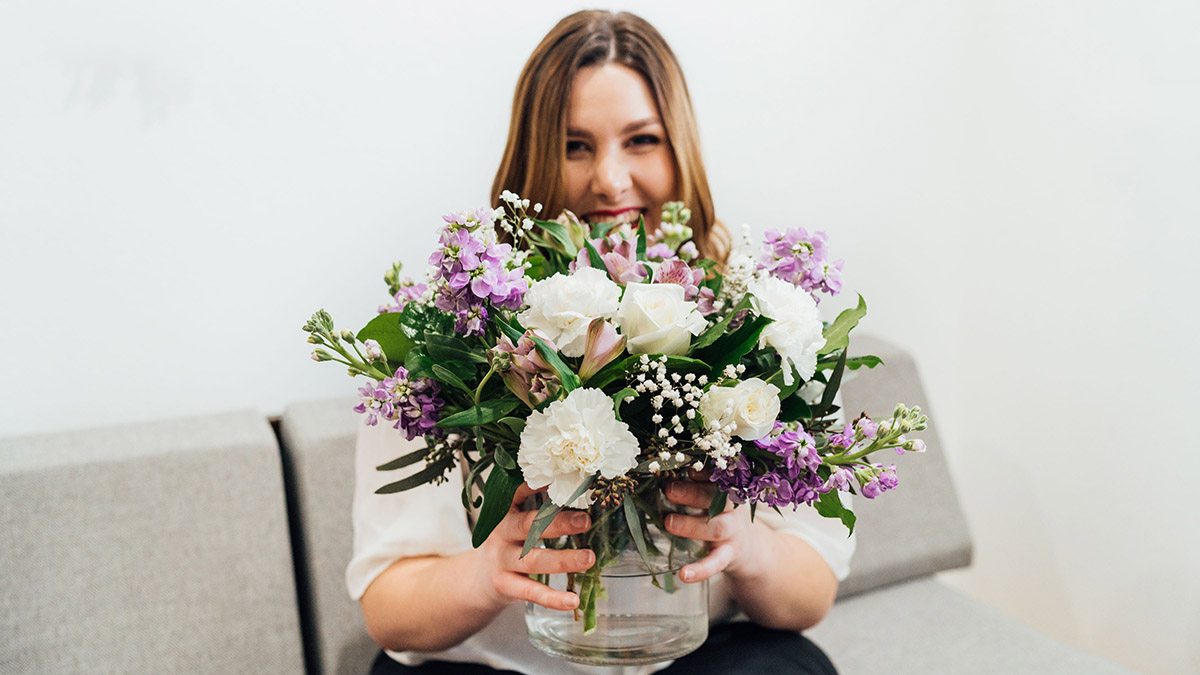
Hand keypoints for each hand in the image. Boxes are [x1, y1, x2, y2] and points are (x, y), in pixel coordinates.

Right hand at [472, 483, 594, 611]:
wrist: (479, 579)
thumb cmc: (509, 544)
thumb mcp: (515, 522)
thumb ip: (539, 509)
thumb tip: (578, 491)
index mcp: (505, 512)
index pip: (518, 493)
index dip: (536, 485)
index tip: (560, 478)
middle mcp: (501, 534)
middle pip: (528, 526)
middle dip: (558, 523)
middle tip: (585, 521)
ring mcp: (501, 561)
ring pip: (532, 560)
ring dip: (563, 560)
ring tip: (589, 558)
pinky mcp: (505, 586)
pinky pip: (531, 592)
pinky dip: (553, 598)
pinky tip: (573, 601)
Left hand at [663, 471, 766, 583]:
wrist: (751, 548)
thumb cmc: (721, 513)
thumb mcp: (713, 494)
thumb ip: (694, 481)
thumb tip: (662, 467)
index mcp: (726, 487)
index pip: (715, 473)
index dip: (700, 467)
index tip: (682, 459)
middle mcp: (731, 507)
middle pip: (716, 497)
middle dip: (692, 492)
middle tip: (668, 489)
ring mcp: (732, 532)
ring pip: (715, 527)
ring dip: (691, 525)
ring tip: (668, 523)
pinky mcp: (729, 555)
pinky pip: (716, 563)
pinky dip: (701, 570)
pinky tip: (684, 575)